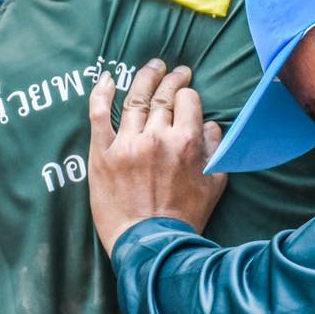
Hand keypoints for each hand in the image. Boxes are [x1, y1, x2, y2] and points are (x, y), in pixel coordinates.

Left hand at [87, 60, 228, 253]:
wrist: (151, 245)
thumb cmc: (185, 218)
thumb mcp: (213, 183)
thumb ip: (215, 150)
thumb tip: (212, 126)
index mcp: (186, 142)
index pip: (187, 101)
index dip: (188, 96)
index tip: (187, 97)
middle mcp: (156, 137)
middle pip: (163, 94)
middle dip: (171, 78)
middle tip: (174, 70)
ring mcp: (127, 144)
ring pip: (134, 98)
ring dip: (143, 78)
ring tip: (151, 68)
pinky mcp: (102, 154)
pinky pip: (99, 114)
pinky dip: (101, 92)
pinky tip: (107, 79)